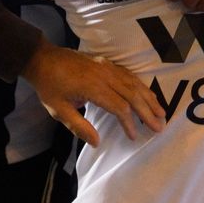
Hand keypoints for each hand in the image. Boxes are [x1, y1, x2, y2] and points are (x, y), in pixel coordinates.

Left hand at [22, 38, 164, 146]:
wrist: (42, 59)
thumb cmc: (49, 87)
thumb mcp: (59, 110)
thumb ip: (79, 127)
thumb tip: (97, 142)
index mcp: (92, 87)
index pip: (119, 107)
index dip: (129, 123)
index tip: (134, 136)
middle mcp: (104, 75)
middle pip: (132, 94)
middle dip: (147, 111)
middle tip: (160, 126)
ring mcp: (107, 67)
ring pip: (134, 82)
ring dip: (149, 98)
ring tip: (160, 112)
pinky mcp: (107, 63)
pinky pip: (128, 74)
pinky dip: (140, 86)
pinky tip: (147, 95)